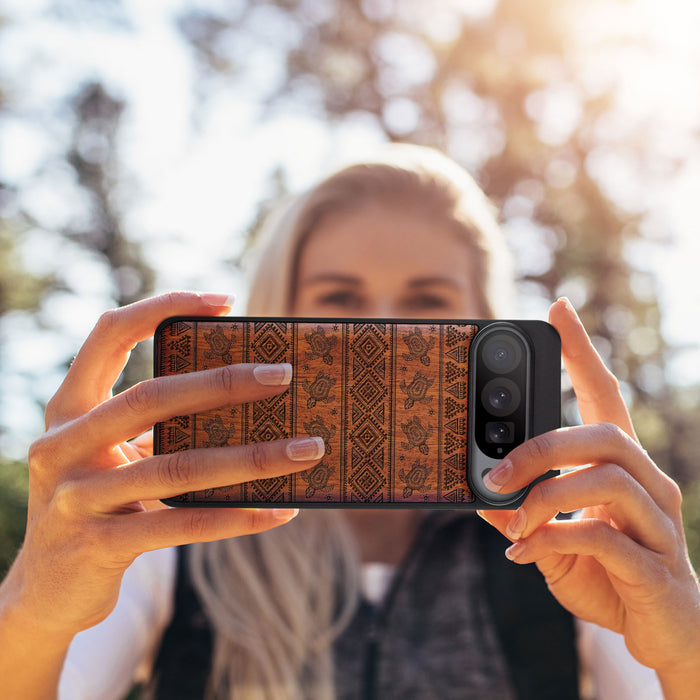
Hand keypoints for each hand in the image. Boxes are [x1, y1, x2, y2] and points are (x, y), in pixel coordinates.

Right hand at [3, 292, 323, 639]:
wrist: (46, 591)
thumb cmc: (98, 504)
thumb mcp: (112, 456)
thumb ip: (155, 427)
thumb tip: (248, 399)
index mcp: (68, 409)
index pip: (108, 335)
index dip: (163, 307)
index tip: (225, 301)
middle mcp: (62, 445)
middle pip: (151, 397)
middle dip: (223, 383)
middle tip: (283, 375)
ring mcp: (76, 498)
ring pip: (177, 467)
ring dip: (253, 457)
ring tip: (307, 450)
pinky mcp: (98, 546)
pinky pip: (183, 524)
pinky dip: (238, 517)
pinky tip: (281, 511)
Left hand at [478, 298, 699, 691]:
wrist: (664, 635)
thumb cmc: (609, 576)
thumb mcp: (553, 540)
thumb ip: (523, 516)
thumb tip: (479, 496)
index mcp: (622, 468)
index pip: (605, 395)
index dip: (582, 352)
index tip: (558, 309)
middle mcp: (649, 484)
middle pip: (604, 434)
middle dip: (541, 447)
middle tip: (495, 472)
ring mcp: (659, 524)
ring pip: (606, 479)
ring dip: (545, 497)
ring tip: (512, 522)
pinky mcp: (657, 567)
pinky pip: (604, 538)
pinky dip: (554, 540)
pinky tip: (524, 554)